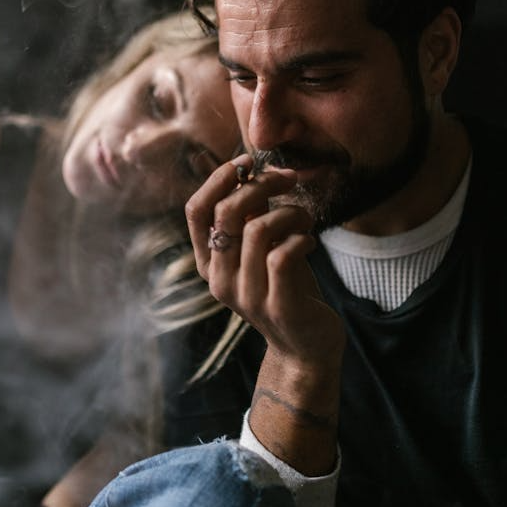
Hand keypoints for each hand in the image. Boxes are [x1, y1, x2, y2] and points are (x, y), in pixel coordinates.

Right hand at [186, 154, 344, 369]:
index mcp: (208, 262)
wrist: (305, 345)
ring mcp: (246, 296)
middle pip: (226, 212)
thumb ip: (249, 215)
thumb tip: (247, 169)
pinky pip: (283, 255)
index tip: (247, 161)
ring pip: (258, 229)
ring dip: (289, 211)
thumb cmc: (284, 287)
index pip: (195, 210)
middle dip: (261, 184)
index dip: (218, 178)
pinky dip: (302, 238)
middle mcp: (219, 280)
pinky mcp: (278, 306)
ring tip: (305, 218)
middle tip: (290, 179)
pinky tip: (311, 242)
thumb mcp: (261, 248)